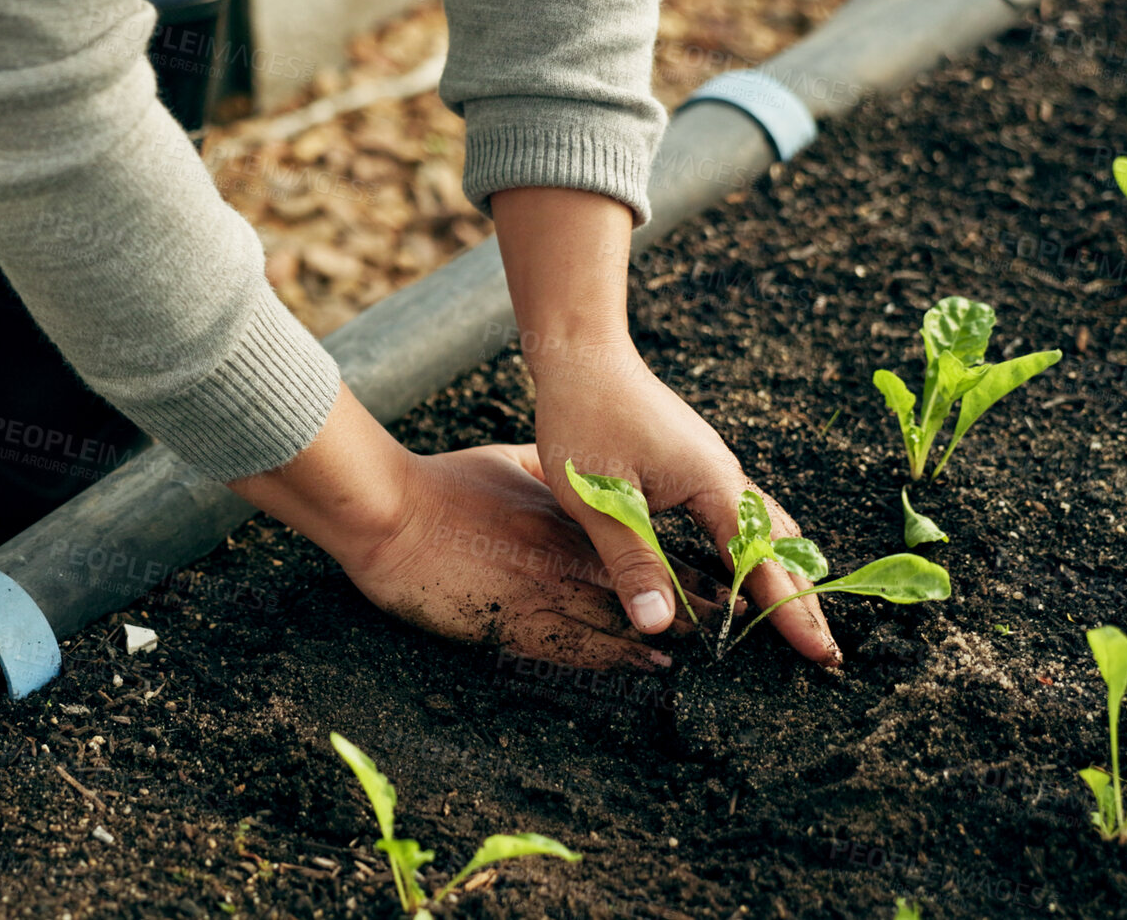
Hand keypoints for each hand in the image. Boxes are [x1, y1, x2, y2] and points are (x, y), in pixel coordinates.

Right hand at [229, 384, 726, 669]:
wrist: (392, 517)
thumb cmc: (440, 482)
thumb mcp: (503, 460)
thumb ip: (541, 467)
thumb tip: (566, 465)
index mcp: (563, 514)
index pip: (639, 539)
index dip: (681, 559)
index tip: (720, 572)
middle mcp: (562, 552)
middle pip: (642, 581)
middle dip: (690, 602)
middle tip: (734, 620)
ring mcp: (540, 590)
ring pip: (619, 618)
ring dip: (664, 634)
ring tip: (703, 649)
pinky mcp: (512, 623)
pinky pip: (576, 646)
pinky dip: (618, 656)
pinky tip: (647, 664)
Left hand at [529, 339, 839, 664]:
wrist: (583, 354)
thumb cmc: (585, 418)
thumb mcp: (601, 499)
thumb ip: (631, 561)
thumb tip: (659, 623)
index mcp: (713, 485)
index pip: (763, 564)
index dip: (791, 614)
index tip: (822, 657)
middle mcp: (726, 476)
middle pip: (780, 548)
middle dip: (802, 602)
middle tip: (826, 654)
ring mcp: (715, 467)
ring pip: (766, 529)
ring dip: (783, 574)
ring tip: (797, 618)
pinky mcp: (698, 462)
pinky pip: (742, 514)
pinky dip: (757, 549)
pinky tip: (748, 567)